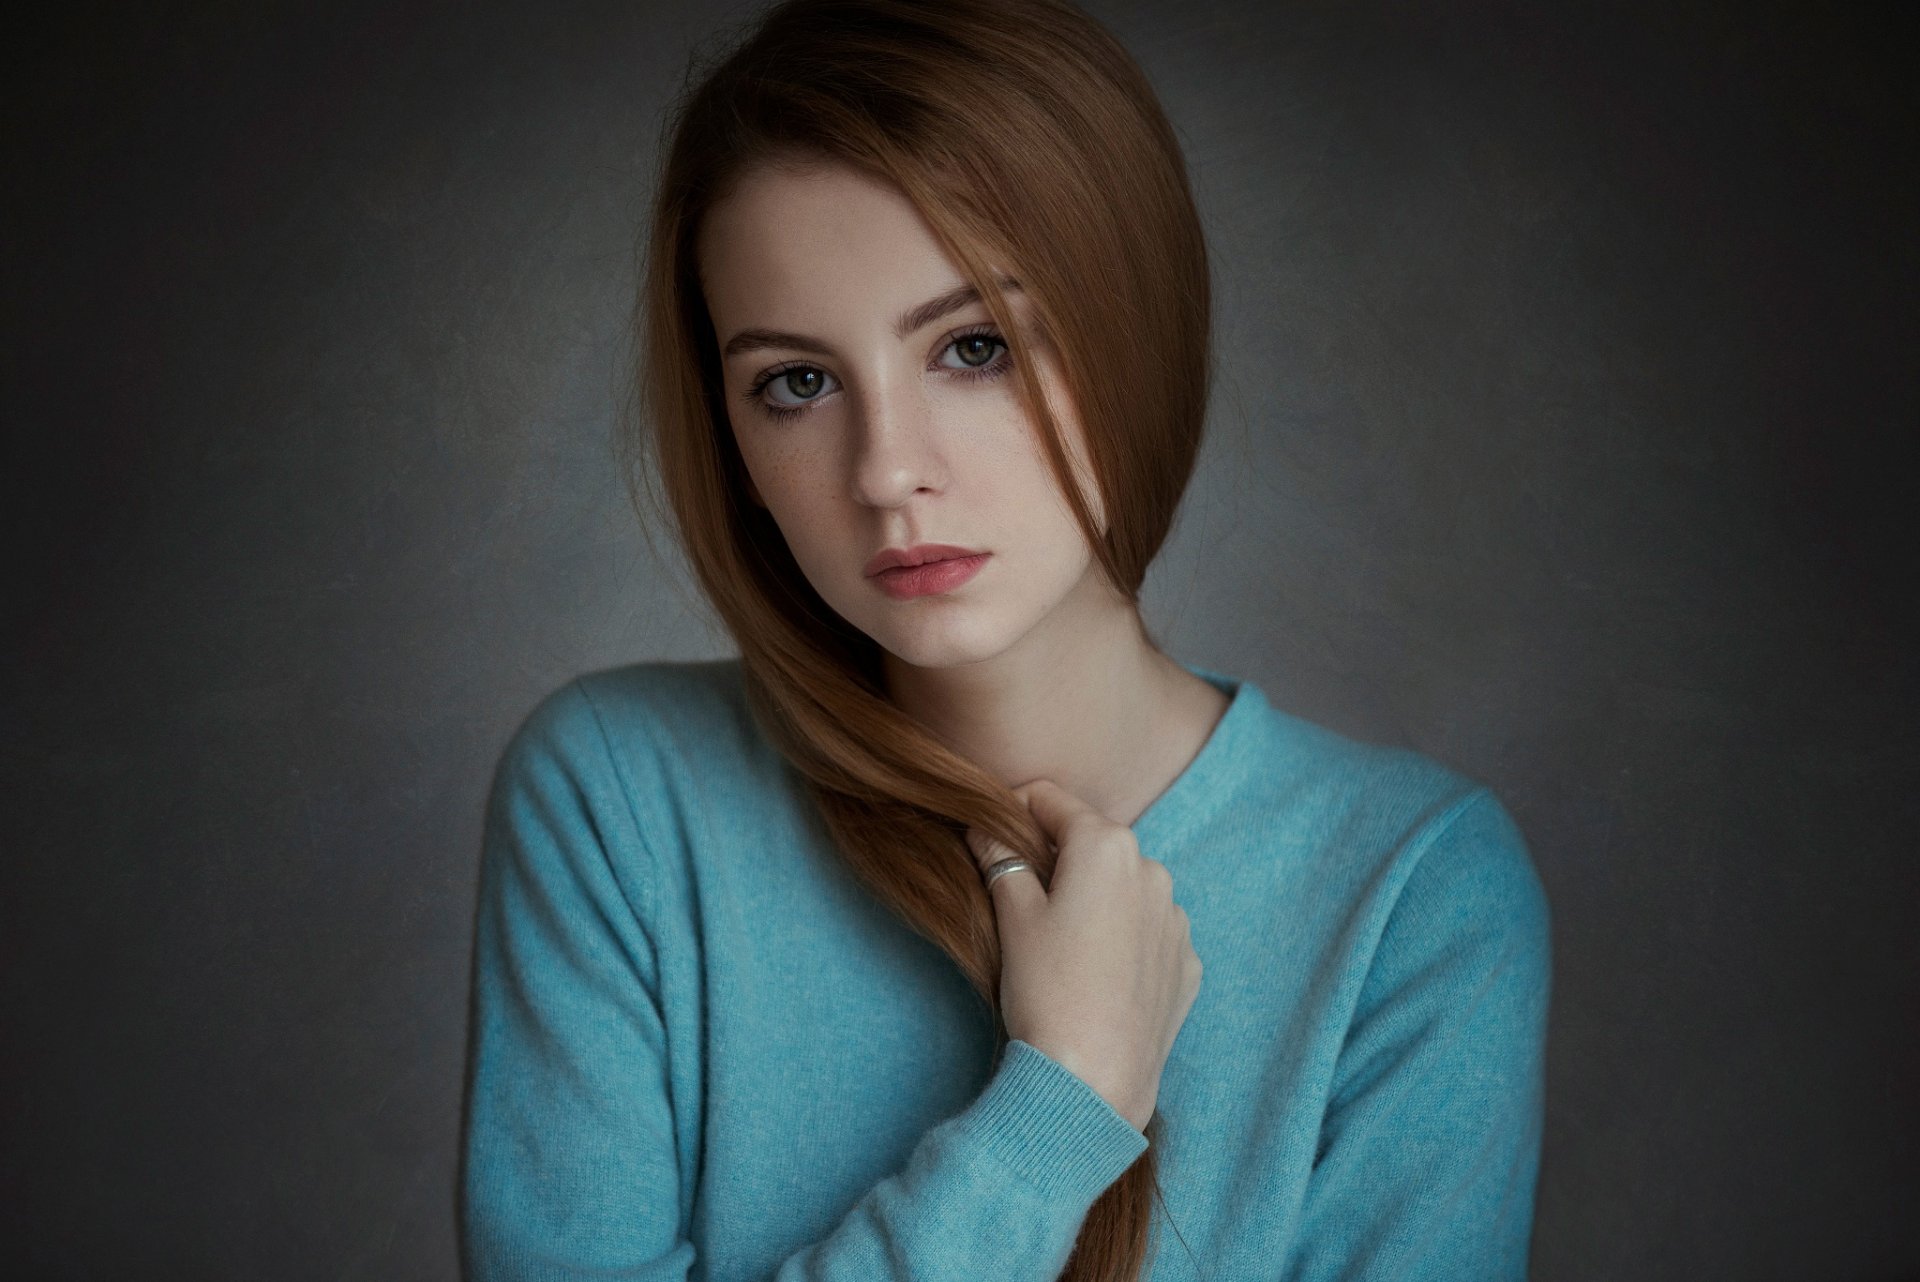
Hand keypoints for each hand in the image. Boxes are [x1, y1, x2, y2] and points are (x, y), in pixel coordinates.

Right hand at [965, 779, 1202, 1131]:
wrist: (1093, 1080)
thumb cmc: (1047, 990)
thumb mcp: (1013, 917)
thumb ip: (1000, 859)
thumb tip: (983, 826)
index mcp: (1107, 847)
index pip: (1052, 800)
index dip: (1015, 811)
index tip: (992, 833)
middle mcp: (1153, 871)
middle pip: (1093, 843)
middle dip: (1058, 858)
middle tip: (1019, 895)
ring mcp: (1176, 920)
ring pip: (1124, 888)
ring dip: (1093, 898)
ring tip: (1060, 944)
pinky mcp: (1187, 963)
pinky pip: (1148, 932)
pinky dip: (1121, 938)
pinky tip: (1094, 974)